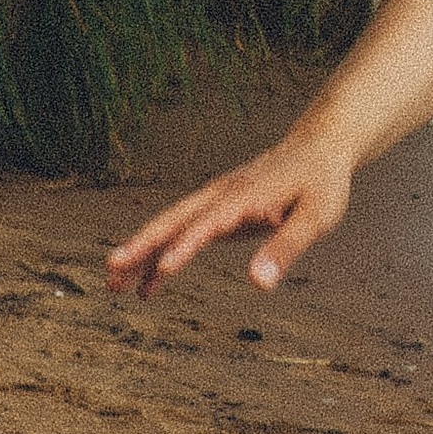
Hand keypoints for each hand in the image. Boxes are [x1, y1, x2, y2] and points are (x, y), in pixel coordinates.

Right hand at [106, 129, 353, 299]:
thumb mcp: (315, 217)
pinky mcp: (217, 210)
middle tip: (111, 270)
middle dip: (141, 246)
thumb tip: (259, 284)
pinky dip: (164, 256)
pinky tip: (149, 285)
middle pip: (173, 220)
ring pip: (170, 226)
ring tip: (113, 285)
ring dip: (142, 253)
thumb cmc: (320, 182)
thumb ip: (286, 248)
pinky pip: (184, 233)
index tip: (164, 268)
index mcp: (244, 197)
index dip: (186, 246)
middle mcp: (221, 196)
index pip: (208, 224)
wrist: (318, 148)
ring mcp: (215, 201)